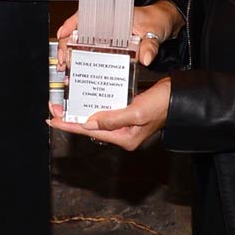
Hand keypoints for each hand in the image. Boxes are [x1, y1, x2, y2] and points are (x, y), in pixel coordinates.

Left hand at [49, 76, 170, 149]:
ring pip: (96, 116)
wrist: (181, 95)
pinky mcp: (128, 110)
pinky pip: (105, 108)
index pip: (90, 131)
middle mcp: (123, 133)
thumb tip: (88, 123)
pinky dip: (94, 102)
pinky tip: (85, 96)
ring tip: (64, 103)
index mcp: (124, 138)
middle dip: (71, 117)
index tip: (53, 119)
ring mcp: (125, 122)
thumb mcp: (136, 112)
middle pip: (90, 125)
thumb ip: (111, 118)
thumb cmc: (163, 105)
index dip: (70, 125)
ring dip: (80, 109)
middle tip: (53, 109)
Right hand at [55, 0, 180, 72]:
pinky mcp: (110, 45)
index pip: (86, 15)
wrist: (164, 22)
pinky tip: (76, 67)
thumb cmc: (156, 20)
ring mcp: (107, 35)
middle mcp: (107, 24)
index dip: (71, 24)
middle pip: (79, 32)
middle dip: (66, 45)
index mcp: (114, 15)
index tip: (63, 34)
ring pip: (82, 42)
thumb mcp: (154, 31)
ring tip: (64, 66)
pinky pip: (92, 50)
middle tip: (62, 58)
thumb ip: (150, 45)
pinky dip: (82, 59)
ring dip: (71, 53)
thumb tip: (145, 57)